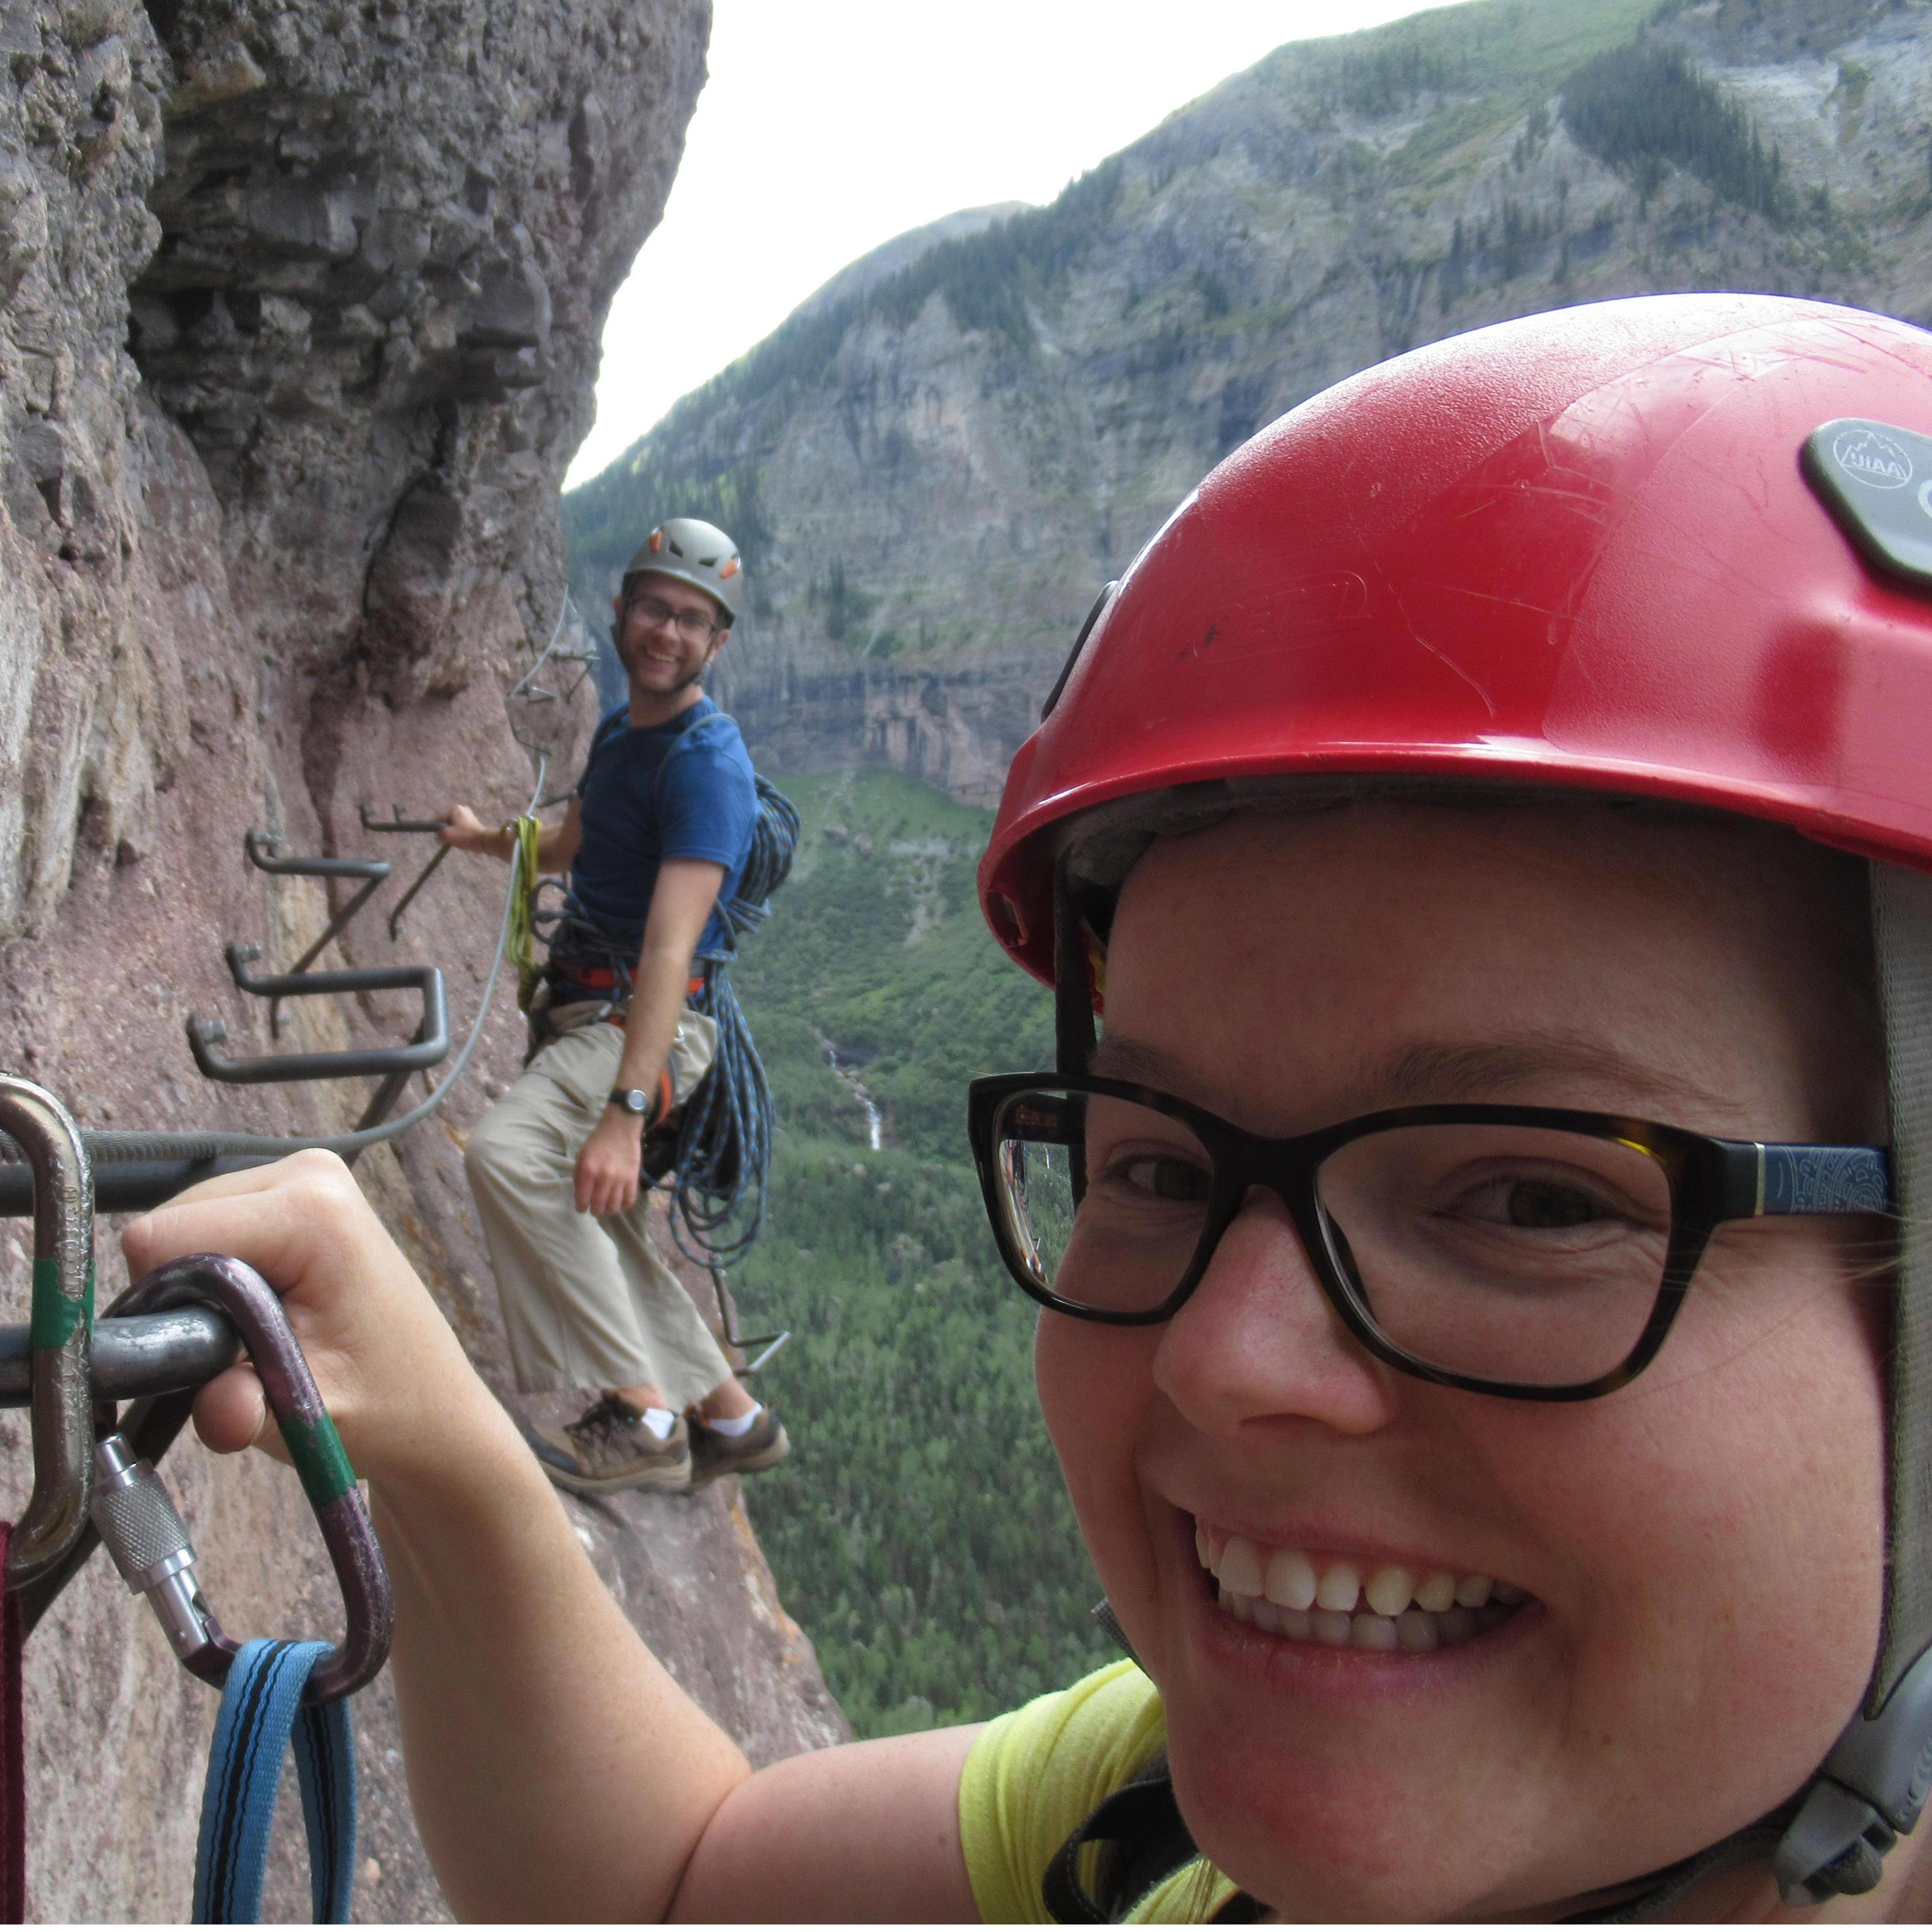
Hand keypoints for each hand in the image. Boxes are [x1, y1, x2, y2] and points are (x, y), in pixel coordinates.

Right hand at [119, 1150, 505, 1495]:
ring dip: (198, 1288)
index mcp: (310, 1208)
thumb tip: (220, 1408)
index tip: (208, 1352)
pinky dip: (216, 1275)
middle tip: (240, 1346)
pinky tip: (262, 1308)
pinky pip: (210, 1227)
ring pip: (183, 1226)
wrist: (430, 1403)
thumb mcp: (306, 1413)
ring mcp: (303, 1174)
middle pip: (168, 1224)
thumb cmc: (380, 1405)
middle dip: (182, 1296)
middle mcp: (307, 1172)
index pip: (161, 1238)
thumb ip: (246, 1406)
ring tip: (258, 1329)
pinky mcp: (296, 1190)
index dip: (161, 1307)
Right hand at [441, 804, 500, 853]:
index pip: (439, 819)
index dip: (438, 830)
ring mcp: (469, 814)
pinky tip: (464, 839)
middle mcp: (462, 808)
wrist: (483, 841)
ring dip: (455, 833)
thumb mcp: (446, 835)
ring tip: (459, 839)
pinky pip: (462, 828)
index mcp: (454, 808)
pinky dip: (461, 833)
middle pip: (448, 822)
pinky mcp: (474, 822)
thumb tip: (439, 836)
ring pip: (455, 826)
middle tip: (452, 839)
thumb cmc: (464, 836)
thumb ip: (438, 834)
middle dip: (448, 831)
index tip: (442, 838)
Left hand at [574, 1109, 643, 1217]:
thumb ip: (578, 1176)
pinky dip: (624, 1205)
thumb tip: (580, 1195)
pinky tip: (620, 1201)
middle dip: (594, 1211)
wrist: (620, 1128)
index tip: (581, 1208)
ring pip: (614, 1206)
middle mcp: (604, 1178)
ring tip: (607, 1206)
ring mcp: (620, 1179)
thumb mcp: (581, 1156)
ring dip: (608, 1210)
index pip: (583, 1199)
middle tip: (594, 1208)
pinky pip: (629, 1200)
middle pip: (599, 1206)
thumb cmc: (598, 1141)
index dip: (580, 1207)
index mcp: (588, 1171)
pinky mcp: (633, 1178)